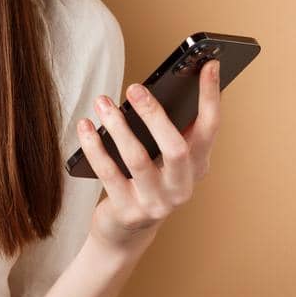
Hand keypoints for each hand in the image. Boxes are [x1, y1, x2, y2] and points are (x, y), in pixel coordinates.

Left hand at [75, 58, 222, 249]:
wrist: (125, 232)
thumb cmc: (144, 180)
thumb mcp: (162, 158)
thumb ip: (165, 129)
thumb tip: (153, 87)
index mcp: (197, 167)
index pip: (210, 129)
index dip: (211, 97)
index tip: (209, 64)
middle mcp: (182, 188)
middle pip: (176, 148)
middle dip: (155, 115)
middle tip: (134, 87)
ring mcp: (156, 203)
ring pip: (138, 159)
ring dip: (118, 126)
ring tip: (102, 102)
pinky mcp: (128, 212)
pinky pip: (109, 173)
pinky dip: (95, 146)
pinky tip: (84, 126)